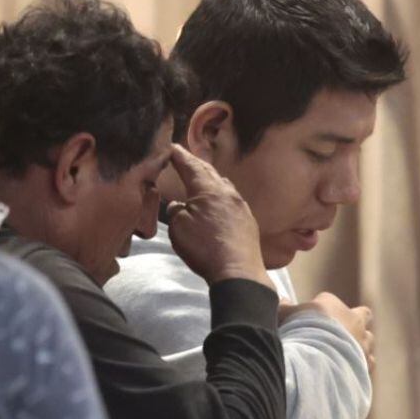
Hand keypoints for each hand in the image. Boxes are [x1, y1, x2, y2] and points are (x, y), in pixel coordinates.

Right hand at [162, 146, 266, 284]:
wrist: (239, 271)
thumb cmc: (205, 249)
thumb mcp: (179, 228)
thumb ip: (176, 210)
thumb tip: (179, 205)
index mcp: (208, 190)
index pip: (190, 166)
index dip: (179, 156)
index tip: (171, 147)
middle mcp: (227, 192)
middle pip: (209, 172)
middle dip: (195, 164)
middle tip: (184, 157)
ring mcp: (241, 206)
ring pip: (223, 185)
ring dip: (210, 179)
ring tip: (201, 177)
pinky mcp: (248, 220)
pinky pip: (232, 200)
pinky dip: (221, 195)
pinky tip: (219, 202)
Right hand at [281, 292, 374, 372]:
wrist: (320, 360)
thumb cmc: (301, 333)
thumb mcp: (284, 316)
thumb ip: (284, 307)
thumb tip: (282, 300)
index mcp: (333, 304)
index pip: (329, 301)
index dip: (321, 312)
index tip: (311, 322)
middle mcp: (353, 320)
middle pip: (362, 315)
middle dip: (354, 323)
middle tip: (339, 334)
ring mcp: (363, 342)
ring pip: (368, 340)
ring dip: (360, 345)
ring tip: (345, 355)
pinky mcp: (366, 363)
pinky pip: (368, 362)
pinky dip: (361, 365)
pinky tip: (350, 371)